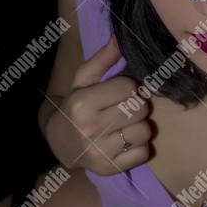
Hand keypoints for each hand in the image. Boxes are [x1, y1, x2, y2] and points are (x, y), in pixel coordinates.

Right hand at [45, 36, 151, 174]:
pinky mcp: (110, 169)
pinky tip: (125, 141)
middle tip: (125, 108)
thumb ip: (103, 58)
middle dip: (137, 105)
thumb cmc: (76, 105)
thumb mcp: (84, 80)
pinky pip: (144, 152)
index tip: (120, 92)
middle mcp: (89, 128)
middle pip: (139, 109)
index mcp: (82, 103)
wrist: (61, 142)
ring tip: (126, 124)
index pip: (128, 87)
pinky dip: (140, 146)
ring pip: (145, 131)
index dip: (129, 87)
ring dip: (141, 126)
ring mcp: (100, 152)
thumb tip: (120, 37)